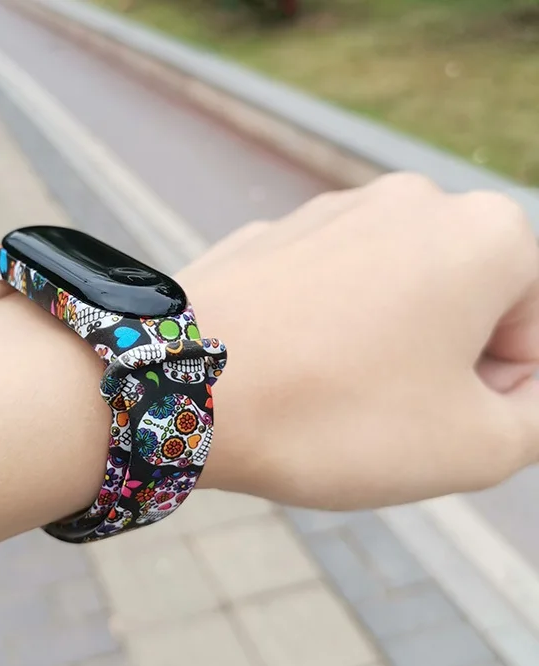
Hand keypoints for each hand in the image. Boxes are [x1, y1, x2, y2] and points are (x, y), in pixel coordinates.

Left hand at [181, 173, 538, 508]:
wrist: (179, 386)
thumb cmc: (333, 415)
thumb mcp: (475, 447)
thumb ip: (535, 416)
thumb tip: (522, 391)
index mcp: (485, 234)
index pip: (534, 332)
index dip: (499, 397)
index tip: (436, 424)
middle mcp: (413, 201)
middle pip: (464, 308)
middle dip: (442, 368)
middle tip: (384, 416)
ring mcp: (333, 211)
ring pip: (394, 301)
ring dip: (382, 353)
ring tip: (332, 396)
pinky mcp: (276, 235)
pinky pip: (328, 295)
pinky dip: (325, 334)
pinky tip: (290, 371)